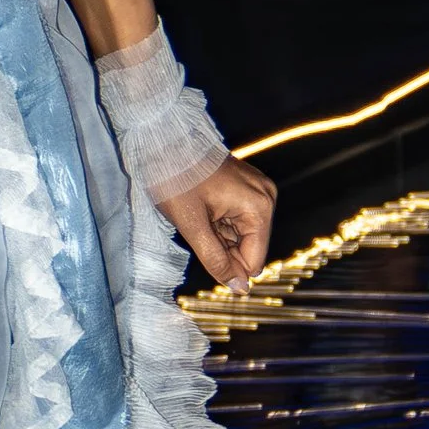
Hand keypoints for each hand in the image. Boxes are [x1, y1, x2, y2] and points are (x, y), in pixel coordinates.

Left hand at [159, 154, 275, 292]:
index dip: (229, 267)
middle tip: (195, 229)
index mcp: (258, 207)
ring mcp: (256, 190)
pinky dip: (217, 222)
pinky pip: (235, 218)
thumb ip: (215, 259)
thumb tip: (239, 289)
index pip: (254, 260)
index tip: (202, 254)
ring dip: (217, 235)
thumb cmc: (175, 178)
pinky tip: (201, 210)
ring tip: (196, 214)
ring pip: (240, 234)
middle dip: (221, 248)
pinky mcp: (245, 187)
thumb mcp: (192, 225)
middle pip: (249, 247)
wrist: (163, 139)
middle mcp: (265, 198)